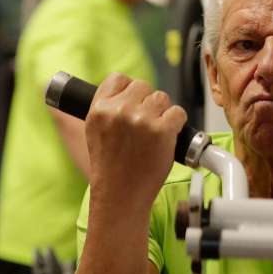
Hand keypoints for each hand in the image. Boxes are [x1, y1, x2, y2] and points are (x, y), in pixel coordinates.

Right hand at [85, 73, 186, 214]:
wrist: (120, 195)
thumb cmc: (110, 168)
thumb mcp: (94, 132)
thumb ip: (107, 108)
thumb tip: (126, 89)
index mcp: (99, 109)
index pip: (119, 78)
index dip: (129, 90)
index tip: (133, 103)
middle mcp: (119, 111)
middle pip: (143, 86)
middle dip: (147, 103)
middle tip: (144, 126)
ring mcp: (141, 120)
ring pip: (162, 98)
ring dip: (163, 113)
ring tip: (153, 135)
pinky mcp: (162, 131)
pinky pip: (178, 112)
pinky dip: (177, 124)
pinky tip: (166, 138)